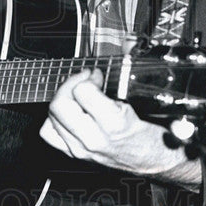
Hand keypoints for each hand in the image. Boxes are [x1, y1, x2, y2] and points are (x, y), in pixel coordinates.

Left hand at [40, 68, 189, 176]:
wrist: (155, 162)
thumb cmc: (153, 135)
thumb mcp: (147, 102)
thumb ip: (132, 71)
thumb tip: (127, 43)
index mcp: (113, 125)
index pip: (82, 91)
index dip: (90, 76)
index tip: (99, 75)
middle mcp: (93, 139)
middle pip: (59, 105)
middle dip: (71, 84)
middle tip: (85, 80)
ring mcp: (81, 149)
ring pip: (52, 117)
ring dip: (63, 100)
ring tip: (77, 96)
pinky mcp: (75, 154)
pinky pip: (49, 133)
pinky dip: (55, 119)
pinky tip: (70, 112)